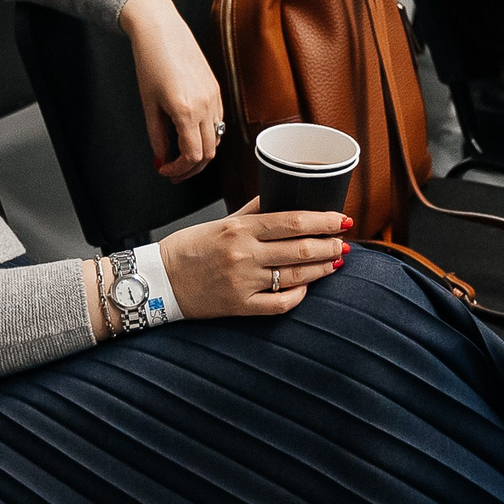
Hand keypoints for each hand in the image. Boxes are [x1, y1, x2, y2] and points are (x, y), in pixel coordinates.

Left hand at [120, 0, 223, 177]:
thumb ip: (157, 136)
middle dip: (191, 168)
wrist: (161, 30)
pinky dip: (206, 134)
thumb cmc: (151, 61)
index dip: (179, 170)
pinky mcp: (216, 90)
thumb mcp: (149, 104)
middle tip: (173, 171)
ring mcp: (214, 97)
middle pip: (209, 152)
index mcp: (186, 110)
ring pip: (216, 138)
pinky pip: (218, 121)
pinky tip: (190, 133)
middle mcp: (206, 105)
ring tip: (181, 155)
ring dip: (201, 152)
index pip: (193, 156)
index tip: (165, 170)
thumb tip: (161, 158)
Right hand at [158, 199, 347, 318]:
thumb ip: (253, 212)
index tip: (342, 219)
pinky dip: (298, 296)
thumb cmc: (189, 248)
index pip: (292, 221)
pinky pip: (279, 304)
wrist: (159, 280)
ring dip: (321, 268)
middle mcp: (243, 254)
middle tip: (344, 242)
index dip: (323, 220)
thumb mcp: (220, 222)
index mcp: (240, 228)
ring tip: (335, 261)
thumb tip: (282, 197)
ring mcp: (242, 282)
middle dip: (329, 245)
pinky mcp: (239, 306)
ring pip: (295, 276)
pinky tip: (307, 287)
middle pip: (299, 249)